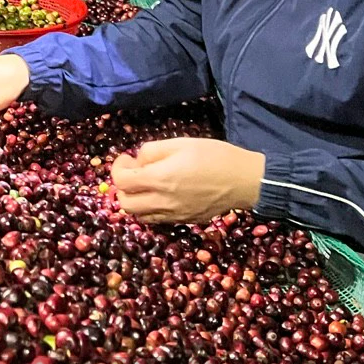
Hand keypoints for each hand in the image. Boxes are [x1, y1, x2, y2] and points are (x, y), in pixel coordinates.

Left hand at [110, 138, 264, 223]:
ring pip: (139, 215)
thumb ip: (153, 151)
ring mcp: (174, 215)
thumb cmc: (214, 156)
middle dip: (123, 188)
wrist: (245, 180)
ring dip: (136, 200)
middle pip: (125, 204)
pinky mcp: (185, 221)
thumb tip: (138, 160)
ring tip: (147, 185)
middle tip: (134, 173)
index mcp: (160, 179)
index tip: (127, 158)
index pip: (122, 181)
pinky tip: (162, 195)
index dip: (117, 168)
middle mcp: (163, 202)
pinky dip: (150, 209)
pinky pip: (157, 219)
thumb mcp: (181, 143)